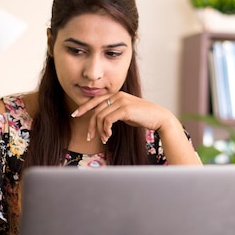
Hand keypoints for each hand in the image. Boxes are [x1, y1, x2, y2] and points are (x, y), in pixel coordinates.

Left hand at [71, 92, 200, 164]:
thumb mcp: (125, 112)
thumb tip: (101, 119)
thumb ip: (113, 112)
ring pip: (100, 116)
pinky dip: (105, 130)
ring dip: (100, 131)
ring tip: (104, 139)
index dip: (83, 107)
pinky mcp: (125, 109)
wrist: (158, 118)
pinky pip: (107, 120)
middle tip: (89, 137)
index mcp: (116, 95)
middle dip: (90, 125)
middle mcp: (117, 95)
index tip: (75, 114)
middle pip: (95, 110)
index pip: (95, 100)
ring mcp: (121, 101)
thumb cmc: (142, 117)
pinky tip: (109, 136)